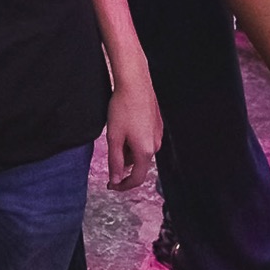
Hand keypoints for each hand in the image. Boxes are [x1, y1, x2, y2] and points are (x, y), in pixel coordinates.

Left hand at [104, 74, 161, 190]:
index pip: (136, 179)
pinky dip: (135, 140)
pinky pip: (146, 140)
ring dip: (129, 150)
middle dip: (124, 163)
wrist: (135, 82)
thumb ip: (115, 162)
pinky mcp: (157, 124)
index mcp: (145, 151)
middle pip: (138, 164)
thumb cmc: (123, 108)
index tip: (112, 185)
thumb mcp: (113, 138)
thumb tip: (116, 180)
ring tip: (117, 132)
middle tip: (111, 149)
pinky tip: (126, 126)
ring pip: (141, 151)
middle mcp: (155, 145)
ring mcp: (158, 134)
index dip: (123, 186)